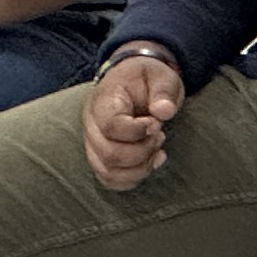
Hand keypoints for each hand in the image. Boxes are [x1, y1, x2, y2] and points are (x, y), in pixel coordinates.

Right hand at [85, 52, 183, 189]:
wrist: (133, 84)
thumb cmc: (147, 81)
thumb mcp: (161, 77)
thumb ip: (163, 92)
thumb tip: (164, 111)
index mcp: (104, 101)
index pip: (111, 126)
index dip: (138, 131)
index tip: (156, 124)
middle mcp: (92, 125)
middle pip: (110, 154)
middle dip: (143, 151)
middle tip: (160, 134)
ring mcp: (93, 143)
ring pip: (108, 172)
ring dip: (140, 167)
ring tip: (157, 148)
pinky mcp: (100, 157)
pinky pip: (109, 179)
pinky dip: (133, 178)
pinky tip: (152, 162)